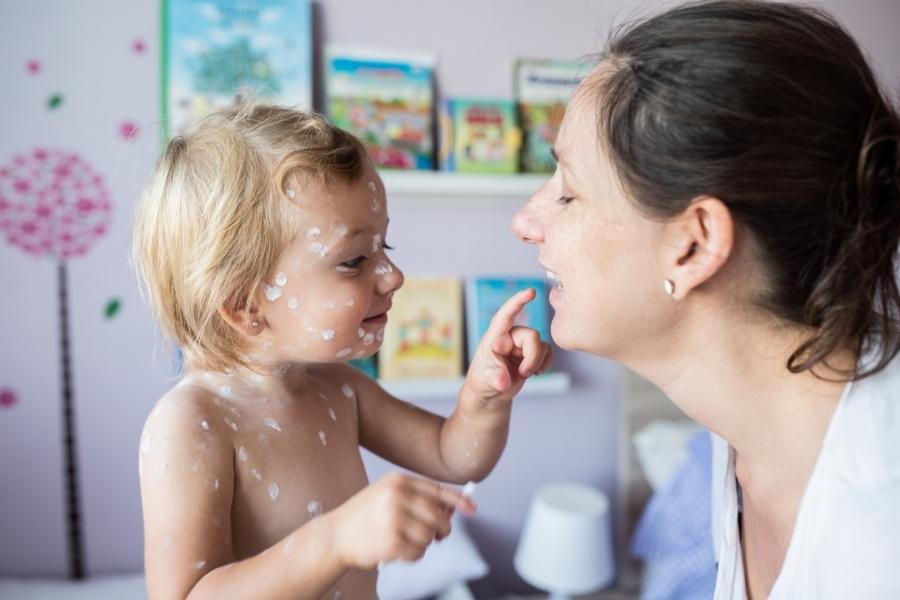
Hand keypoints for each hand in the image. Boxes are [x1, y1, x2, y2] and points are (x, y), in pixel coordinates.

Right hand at [331, 472, 474, 569]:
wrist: (334, 535)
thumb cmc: (364, 516)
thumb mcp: (387, 494)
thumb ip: (417, 497)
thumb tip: (452, 508)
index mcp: (398, 481)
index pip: (437, 490)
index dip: (458, 501)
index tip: (472, 509)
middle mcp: (397, 496)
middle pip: (439, 517)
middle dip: (442, 530)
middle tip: (437, 536)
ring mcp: (394, 518)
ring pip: (430, 536)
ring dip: (424, 544)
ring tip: (407, 542)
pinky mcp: (391, 541)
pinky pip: (418, 552)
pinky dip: (413, 556)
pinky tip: (398, 551)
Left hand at [464, 289, 553, 404]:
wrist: (490, 392)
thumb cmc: (482, 380)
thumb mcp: (485, 380)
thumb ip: (495, 378)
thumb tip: (503, 382)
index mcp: (495, 336)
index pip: (506, 315)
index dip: (517, 302)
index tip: (531, 292)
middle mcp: (510, 336)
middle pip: (532, 335)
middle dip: (532, 357)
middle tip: (522, 374)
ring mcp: (521, 344)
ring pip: (541, 345)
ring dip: (536, 363)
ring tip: (521, 375)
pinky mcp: (532, 352)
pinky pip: (547, 351)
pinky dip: (544, 363)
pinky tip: (535, 372)